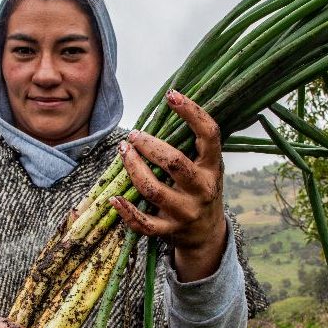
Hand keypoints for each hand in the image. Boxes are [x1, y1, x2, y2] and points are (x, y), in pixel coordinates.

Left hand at [111, 89, 226, 281]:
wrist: (207, 232)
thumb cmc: (200, 188)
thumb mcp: (206, 165)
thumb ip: (191, 144)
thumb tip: (166, 105)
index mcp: (212, 167)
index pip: (209, 134)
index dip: (192, 113)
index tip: (172, 95)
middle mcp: (202, 189)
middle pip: (175, 163)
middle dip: (149, 145)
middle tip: (134, 135)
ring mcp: (186, 211)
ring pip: (154, 190)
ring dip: (133, 169)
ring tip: (123, 152)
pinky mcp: (170, 230)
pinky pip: (145, 223)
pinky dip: (127, 212)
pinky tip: (114, 198)